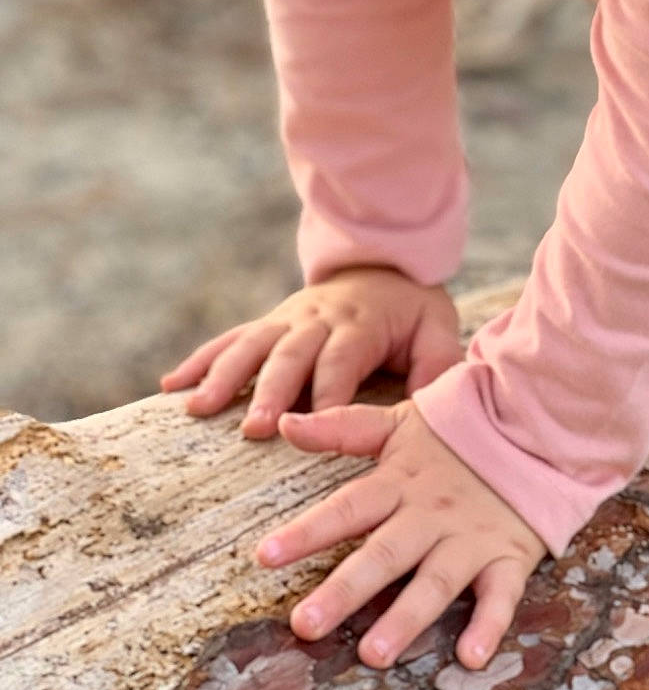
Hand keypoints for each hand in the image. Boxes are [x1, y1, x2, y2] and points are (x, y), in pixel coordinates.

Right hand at [159, 266, 463, 438]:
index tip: (314, 426)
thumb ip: (436, 361)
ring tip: (198, 409)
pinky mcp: (269, 323)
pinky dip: (200, 360)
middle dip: (271, 391)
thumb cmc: (412, 308)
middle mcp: (318, 319)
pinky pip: (230, 339)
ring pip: (251, 345)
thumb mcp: (436, 326)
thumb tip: (436, 402)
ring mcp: (287, 319)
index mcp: (360, 324)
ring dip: (224, 376)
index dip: (329, 392)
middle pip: (291, 354)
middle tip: (255, 430)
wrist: (385, 260)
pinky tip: (170, 386)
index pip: (343, 359)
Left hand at [255, 400, 549, 669]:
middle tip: (306, 624)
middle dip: (345, 589)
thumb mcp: (399, 424)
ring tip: (374, 653)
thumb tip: (286, 423)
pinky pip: (502, 594)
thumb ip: (343, 428)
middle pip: (384, 553)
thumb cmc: (457, 432)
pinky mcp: (508, 555)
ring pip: (435, 580)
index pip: (348, 507)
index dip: (308, 531)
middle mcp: (431, 514)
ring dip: (406, 618)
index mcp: (400, 481)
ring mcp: (470, 537)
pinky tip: (471, 656)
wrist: (533, 424)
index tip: (266, 556)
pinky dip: (490, 624)